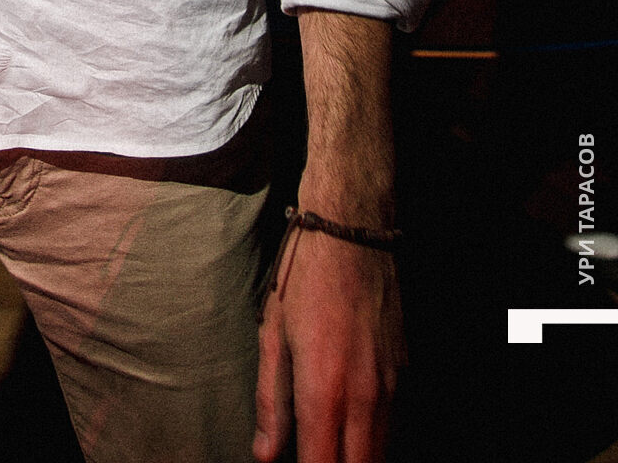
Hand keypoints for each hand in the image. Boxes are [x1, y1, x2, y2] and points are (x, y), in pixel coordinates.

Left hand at [254, 227, 403, 462]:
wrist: (351, 229)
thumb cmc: (303, 276)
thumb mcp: (273, 333)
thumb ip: (271, 401)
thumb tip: (265, 455)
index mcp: (324, 389)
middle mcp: (364, 396)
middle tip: (312, 459)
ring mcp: (390, 386)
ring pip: (380, 453)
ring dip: (355, 459)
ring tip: (327, 448)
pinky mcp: (404, 372)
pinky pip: (391, 426)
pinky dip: (372, 441)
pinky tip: (351, 433)